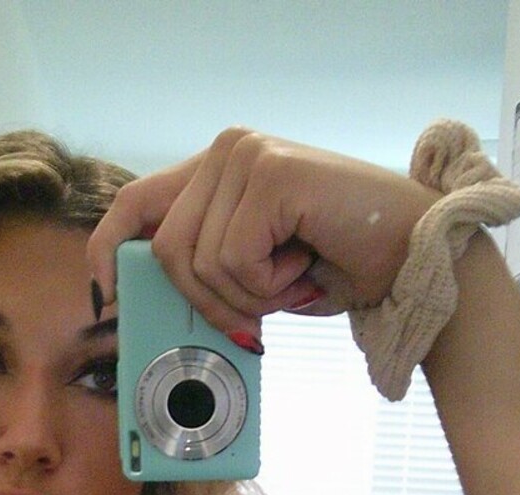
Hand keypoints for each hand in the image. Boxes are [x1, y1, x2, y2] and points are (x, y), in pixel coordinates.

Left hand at [86, 128, 436, 339]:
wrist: (415, 260)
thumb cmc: (341, 265)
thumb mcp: (256, 271)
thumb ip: (206, 268)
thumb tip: (143, 300)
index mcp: (218, 168)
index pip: (137, 202)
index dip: (109, 248)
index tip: (104, 296)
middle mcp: (227, 150)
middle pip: (164, 250)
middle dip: (205, 303)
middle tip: (254, 318)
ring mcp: (248, 156)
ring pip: (197, 261)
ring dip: (245, 297)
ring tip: (292, 281)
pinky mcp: (270, 176)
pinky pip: (232, 260)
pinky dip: (267, 286)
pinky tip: (305, 267)